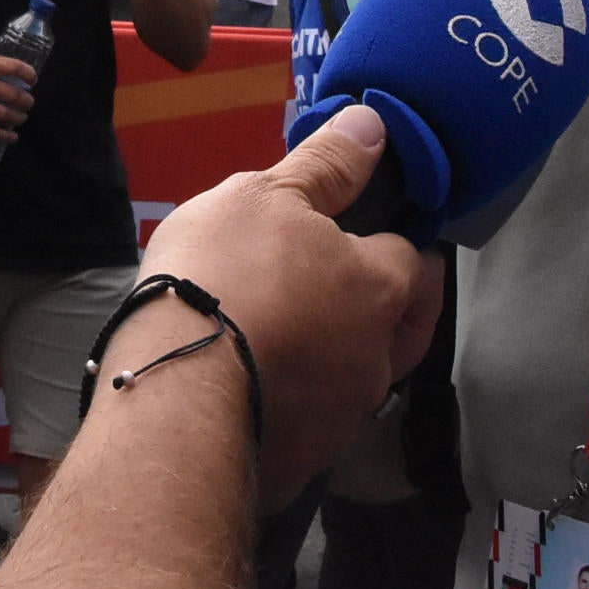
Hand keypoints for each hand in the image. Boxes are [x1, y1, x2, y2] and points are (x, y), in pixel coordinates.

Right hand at [0, 49, 35, 137]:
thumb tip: (11, 74)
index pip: (14, 68)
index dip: (29, 75)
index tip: (33, 80)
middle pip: (13, 95)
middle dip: (26, 101)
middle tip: (28, 103)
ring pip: (4, 114)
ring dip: (18, 118)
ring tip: (21, 117)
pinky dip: (4, 135)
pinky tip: (12, 136)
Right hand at [135, 105, 443, 508]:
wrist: (175, 390)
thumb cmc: (225, 275)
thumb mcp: (264, 196)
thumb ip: (325, 165)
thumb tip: (374, 126)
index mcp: (379, 287)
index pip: (413, 258)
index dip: (390, 241)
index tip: (366, 234)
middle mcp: (377, 356)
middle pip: (401, 327)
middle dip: (382, 308)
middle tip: (339, 289)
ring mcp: (343, 416)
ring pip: (357, 379)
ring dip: (333, 358)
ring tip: (284, 339)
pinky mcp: (304, 461)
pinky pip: (311, 422)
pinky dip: (293, 401)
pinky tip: (256, 388)